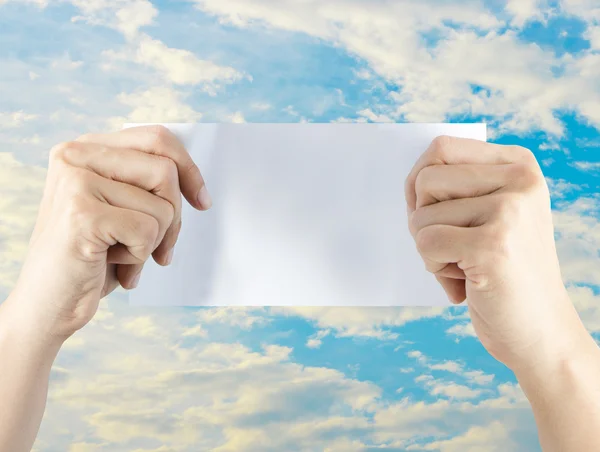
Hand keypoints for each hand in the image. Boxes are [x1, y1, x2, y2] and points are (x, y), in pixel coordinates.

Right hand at [8, 125, 211, 340]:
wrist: (48, 305)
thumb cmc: (92, 258)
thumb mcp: (122, 210)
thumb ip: (146, 184)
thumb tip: (194, 180)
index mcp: (87, 148)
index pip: (156, 138)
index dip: (189, 169)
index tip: (202, 201)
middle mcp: (76, 156)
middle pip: (166, 170)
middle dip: (175, 216)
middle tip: (162, 248)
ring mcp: (76, 182)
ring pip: (162, 204)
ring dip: (154, 242)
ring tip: (123, 257)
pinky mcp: (82, 214)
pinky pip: (147, 231)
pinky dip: (139, 258)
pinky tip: (111, 265)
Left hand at [405, 136, 584, 372]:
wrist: (541, 331)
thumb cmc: (504, 271)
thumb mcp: (491, 215)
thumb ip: (457, 188)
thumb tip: (411, 179)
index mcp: (518, 165)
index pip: (440, 148)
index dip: (420, 183)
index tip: (434, 212)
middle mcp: (519, 180)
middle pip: (425, 179)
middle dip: (423, 220)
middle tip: (454, 246)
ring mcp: (509, 211)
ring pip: (420, 216)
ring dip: (430, 250)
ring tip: (467, 266)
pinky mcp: (493, 245)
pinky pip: (425, 244)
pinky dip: (435, 269)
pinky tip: (468, 282)